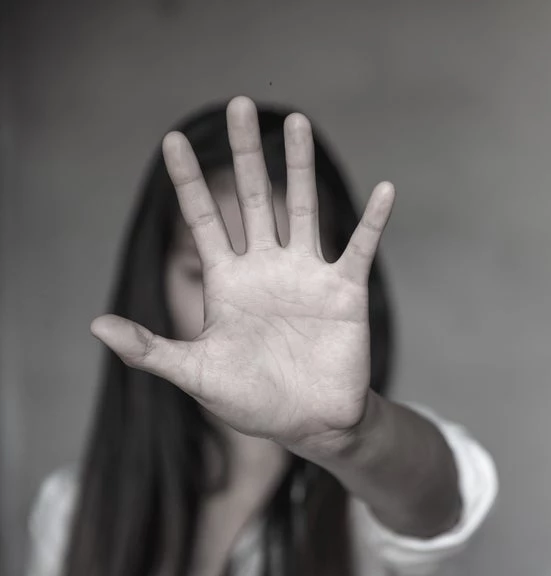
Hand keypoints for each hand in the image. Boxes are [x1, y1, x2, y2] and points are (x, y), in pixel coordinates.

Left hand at [91, 96, 393, 446]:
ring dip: (301, 167)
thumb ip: (150, 350)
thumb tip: (94, 324)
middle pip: (255, 198)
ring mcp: (307, 275)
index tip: (170, 140)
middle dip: (246, 154)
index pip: (204, 221)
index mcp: (228, 282)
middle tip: (241, 106)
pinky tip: (385, 190)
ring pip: (302, 209)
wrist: (310, 424)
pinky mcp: (345, 290)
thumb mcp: (195, 374)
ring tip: (298, 123)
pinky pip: (360, 247)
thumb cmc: (252, 400)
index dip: (188, 182)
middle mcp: (267, 268)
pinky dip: (373, 221)